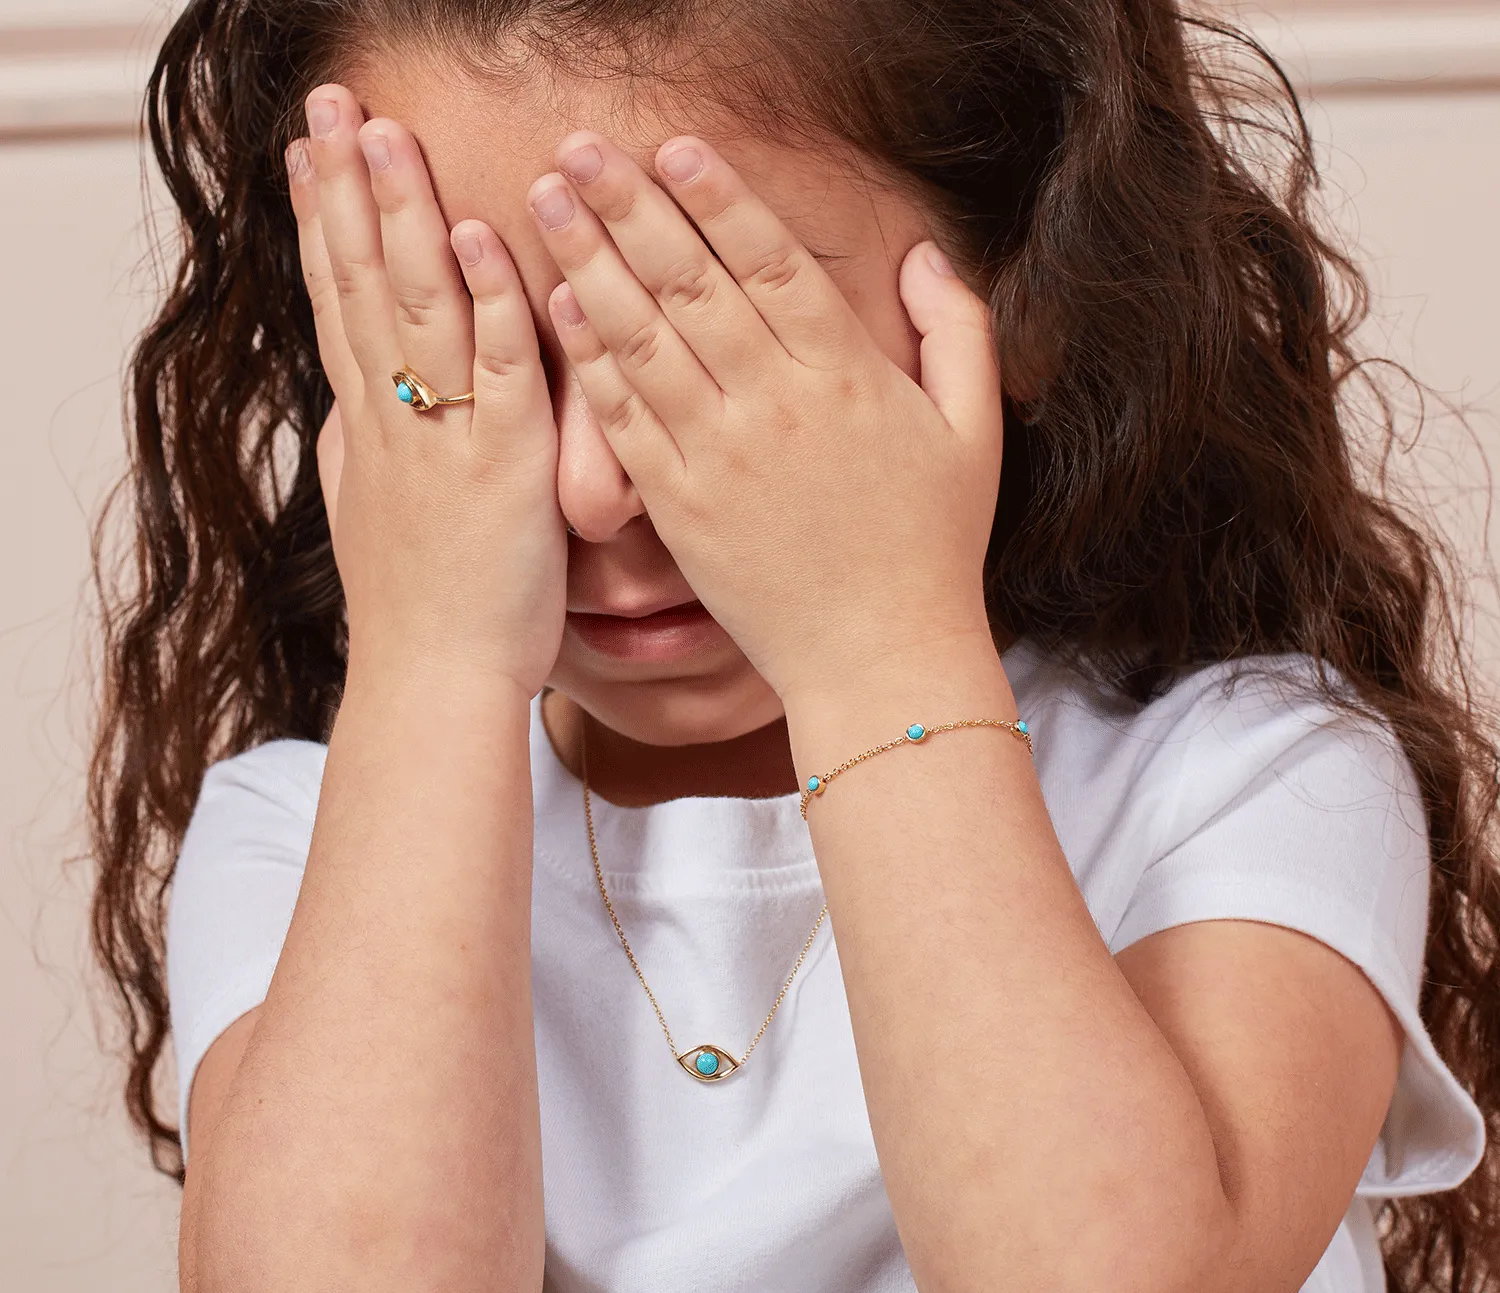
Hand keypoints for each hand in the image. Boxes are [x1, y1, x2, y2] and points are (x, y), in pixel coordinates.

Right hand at [291, 85, 566, 694]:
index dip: (321, 226)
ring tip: (386, 135)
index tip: (307, 155)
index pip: (339, 305)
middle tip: (332, 106)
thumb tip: (344, 409)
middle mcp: (395, 421)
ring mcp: (445, 440)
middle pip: (363, 286)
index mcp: (371, 430)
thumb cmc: (418, 613)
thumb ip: (360, 452)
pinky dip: (486, 302)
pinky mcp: (504, 467)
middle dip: (347, 191)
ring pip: (418, 310)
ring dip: (403, 218)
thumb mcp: (369, 518)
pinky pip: (495, 371)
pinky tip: (476, 234)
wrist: (433, 685)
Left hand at [528, 133, 1003, 704]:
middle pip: (692, 284)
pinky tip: (557, 307)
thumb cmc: (933, 548)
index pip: (774, 263)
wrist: (879, 659)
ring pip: (645, 340)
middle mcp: (777, 406)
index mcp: (848, 376)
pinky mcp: (682, 510)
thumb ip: (959, 333)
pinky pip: (626, 423)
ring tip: (547, 201)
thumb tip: (923, 254)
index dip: (720, 198)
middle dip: (630, 207)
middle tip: (579, 147)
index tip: (674, 146)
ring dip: (589, 263)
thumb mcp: (974, 434)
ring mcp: (722, 458)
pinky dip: (589, 362)